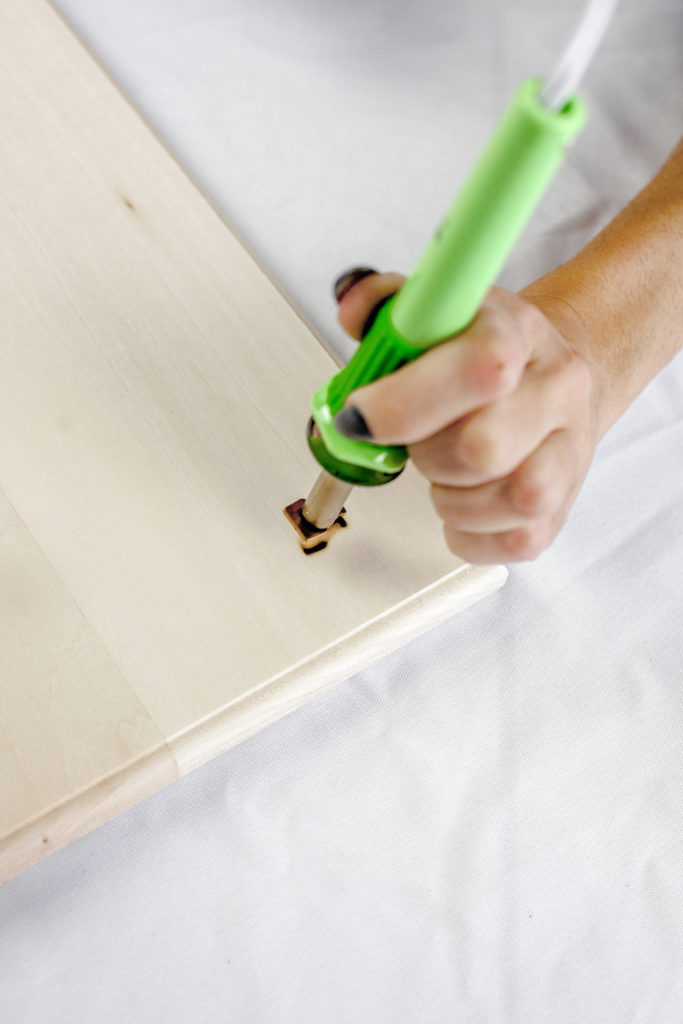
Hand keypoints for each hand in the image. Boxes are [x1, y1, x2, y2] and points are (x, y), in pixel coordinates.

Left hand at [333, 268, 597, 563]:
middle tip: (414, 440)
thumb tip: (352, 307)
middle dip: (427, 453)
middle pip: (485, 447)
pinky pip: (517, 542)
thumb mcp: (434, 310)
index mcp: (520, 332)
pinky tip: (459, 503)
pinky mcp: (564, 507)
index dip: (406, 401)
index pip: (481, 368)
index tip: (360, 416)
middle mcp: (557, 390)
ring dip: (451, 497)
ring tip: (441, 470)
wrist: (549, 375)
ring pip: (513, 498)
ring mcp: (569, 452)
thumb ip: (384, 303)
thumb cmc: (478, 350)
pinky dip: (469, 533)